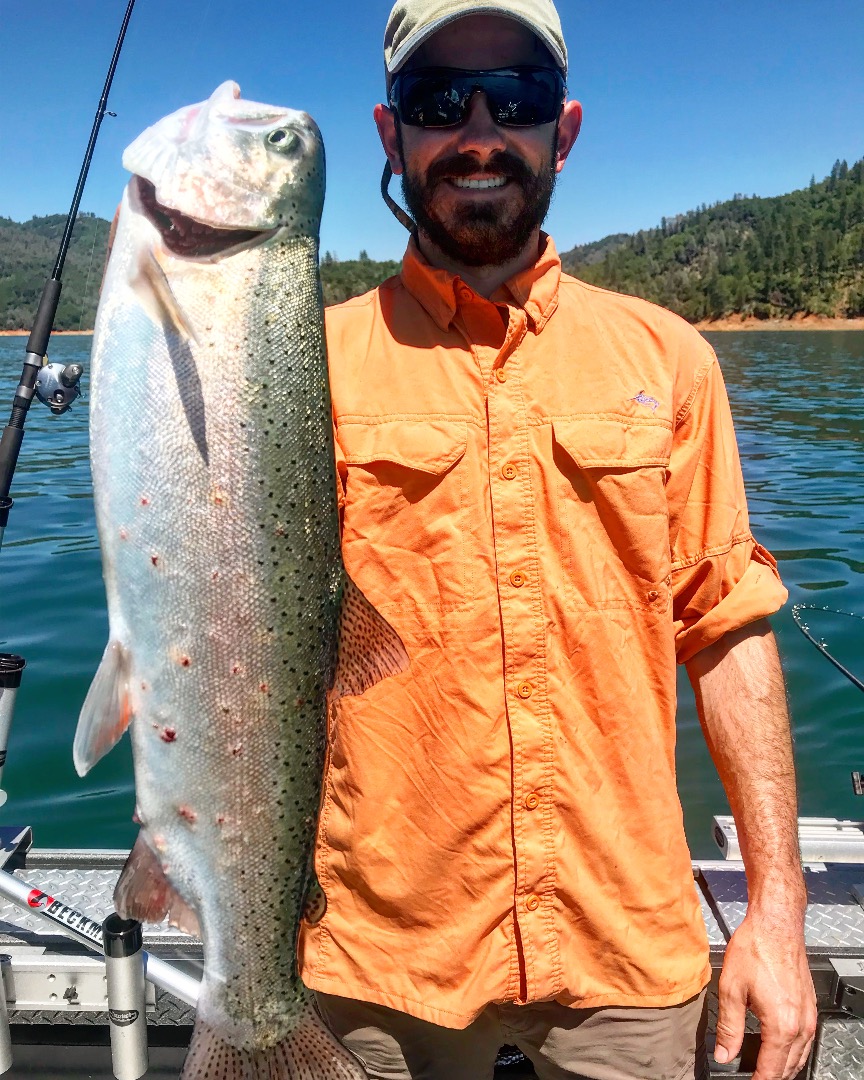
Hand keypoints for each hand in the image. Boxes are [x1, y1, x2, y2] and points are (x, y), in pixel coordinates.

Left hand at [714, 911, 816, 1078]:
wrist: (776, 925)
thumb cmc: (755, 948)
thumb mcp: (731, 989)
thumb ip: (728, 1027)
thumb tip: (724, 1054)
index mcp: (781, 1025)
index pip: (771, 1070)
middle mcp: (800, 1024)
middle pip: (788, 1068)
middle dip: (771, 1077)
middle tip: (753, 1077)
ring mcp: (808, 1016)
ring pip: (800, 1057)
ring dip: (783, 1068)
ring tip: (764, 1071)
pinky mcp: (809, 1006)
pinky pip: (805, 1041)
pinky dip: (793, 1052)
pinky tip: (780, 1049)